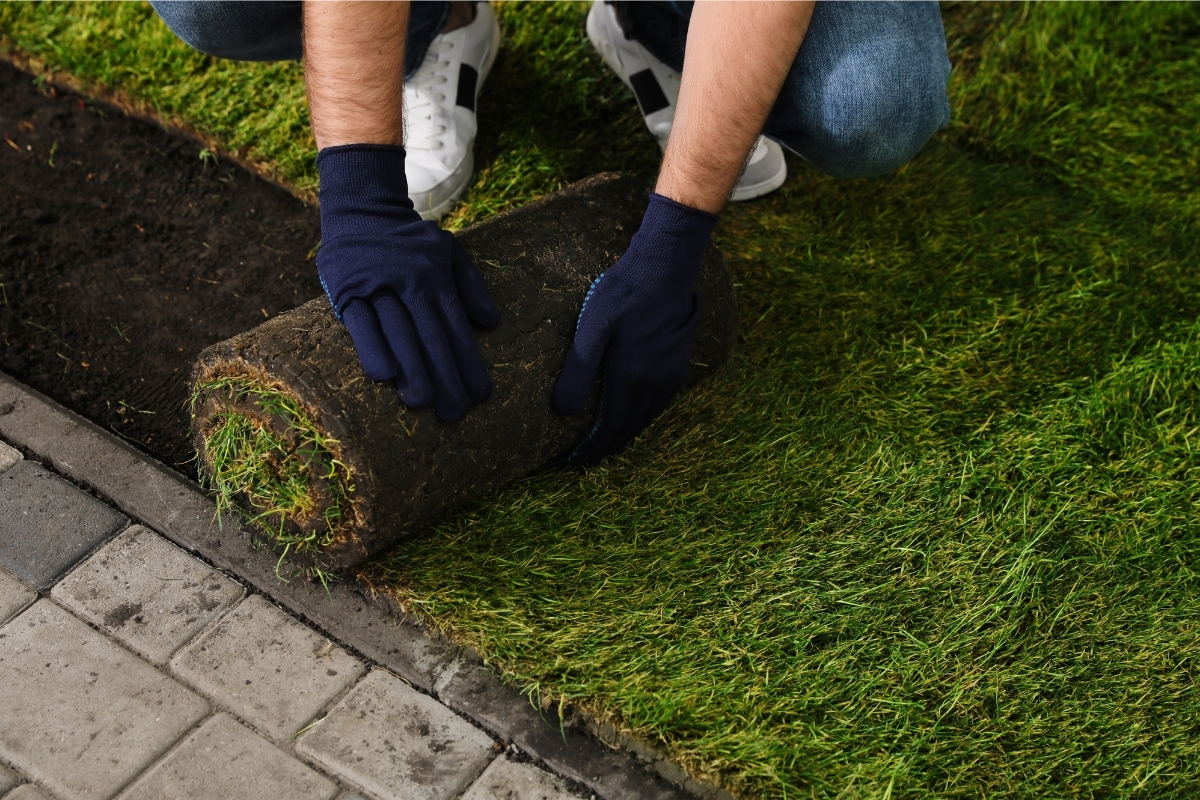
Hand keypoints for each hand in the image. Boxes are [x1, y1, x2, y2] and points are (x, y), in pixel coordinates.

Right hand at [316, 144, 499, 420]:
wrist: (362, 207)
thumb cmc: (410, 241)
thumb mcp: (448, 251)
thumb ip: (471, 285)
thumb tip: (491, 322)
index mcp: (436, 277)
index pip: (456, 327)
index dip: (469, 362)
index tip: (480, 395)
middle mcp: (410, 282)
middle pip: (431, 337)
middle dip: (445, 376)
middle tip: (455, 412)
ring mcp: (378, 285)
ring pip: (399, 333)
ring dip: (412, 369)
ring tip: (423, 403)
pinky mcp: (347, 289)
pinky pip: (361, 323)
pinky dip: (372, 348)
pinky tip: (384, 376)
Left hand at [554, 193, 717, 463]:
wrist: (665, 269)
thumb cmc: (623, 292)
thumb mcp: (592, 325)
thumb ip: (578, 368)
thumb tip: (564, 410)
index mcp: (631, 376)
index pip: (610, 426)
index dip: (593, 447)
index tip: (576, 461)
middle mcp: (654, 382)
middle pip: (630, 427)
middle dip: (608, 446)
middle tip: (589, 459)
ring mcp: (671, 373)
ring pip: (648, 418)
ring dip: (628, 435)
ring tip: (610, 444)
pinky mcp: (680, 363)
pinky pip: (662, 402)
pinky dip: (646, 417)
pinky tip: (637, 414)